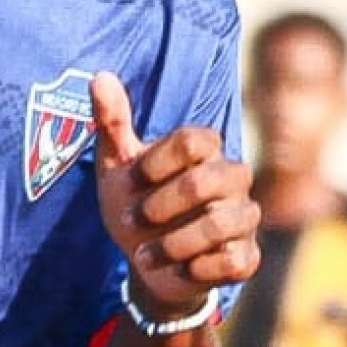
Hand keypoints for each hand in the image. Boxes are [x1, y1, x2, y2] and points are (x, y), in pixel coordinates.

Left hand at [91, 72, 259, 318]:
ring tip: (144, 255)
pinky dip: (196, 269)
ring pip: (219, 224)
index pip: (194, 140)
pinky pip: (231, 261)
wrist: (148, 265)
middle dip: (159, 206)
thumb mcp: (118, 167)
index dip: (156, 164)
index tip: (132, 181)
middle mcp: (234, 178)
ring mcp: (244, 217)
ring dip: (171, 244)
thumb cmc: (136, 206)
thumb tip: (99, 76)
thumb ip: (112, 123)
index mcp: (207, 150)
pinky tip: (178, 269)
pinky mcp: (247, 256)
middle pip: (205, 181)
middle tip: (132, 220)